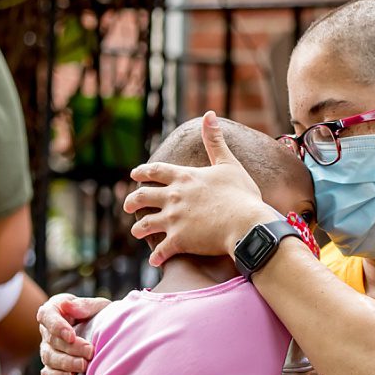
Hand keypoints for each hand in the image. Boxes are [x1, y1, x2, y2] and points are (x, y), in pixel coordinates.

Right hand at [36, 293, 109, 374]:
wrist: (105, 334)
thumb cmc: (100, 315)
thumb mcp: (98, 306)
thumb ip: (84, 306)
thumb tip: (67, 306)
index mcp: (55, 309)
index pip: (47, 315)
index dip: (57, 327)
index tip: (71, 336)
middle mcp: (47, 330)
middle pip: (52, 340)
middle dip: (71, 348)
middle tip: (90, 352)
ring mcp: (48, 349)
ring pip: (49, 358)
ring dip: (66, 363)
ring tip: (84, 366)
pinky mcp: (51, 366)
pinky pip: (47, 374)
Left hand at [124, 112, 272, 266]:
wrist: (247, 224)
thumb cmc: (242, 194)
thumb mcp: (228, 163)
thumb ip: (215, 140)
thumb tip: (208, 114)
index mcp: (184, 178)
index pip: (155, 172)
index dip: (143, 172)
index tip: (134, 174)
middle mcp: (173, 198)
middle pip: (142, 197)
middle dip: (132, 201)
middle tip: (127, 204)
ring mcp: (173, 220)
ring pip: (145, 224)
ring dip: (139, 228)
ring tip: (136, 232)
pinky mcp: (178, 241)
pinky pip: (160, 250)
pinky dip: (156, 256)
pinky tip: (154, 260)